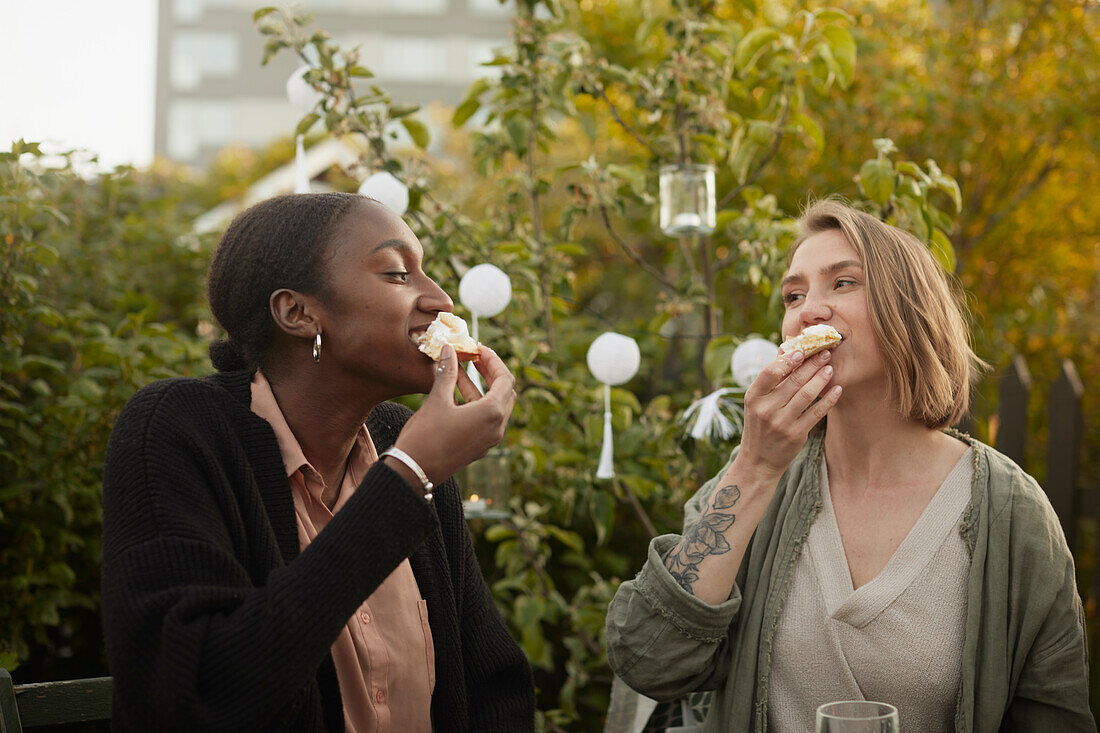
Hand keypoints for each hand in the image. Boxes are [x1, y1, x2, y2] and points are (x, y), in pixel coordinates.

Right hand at [392, 344, 516, 484]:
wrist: (413, 471)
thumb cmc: (424, 436)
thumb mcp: (437, 400)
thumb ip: (447, 372)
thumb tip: (448, 349)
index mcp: (491, 414)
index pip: (505, 379)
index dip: (493, 360)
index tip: (478, 348)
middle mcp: (496, 428)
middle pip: (504, 392)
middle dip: (490, 372)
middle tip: (474, 357)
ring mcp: (489, 439)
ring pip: (494, 406)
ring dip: (479, 387)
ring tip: (459, 370)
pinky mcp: (479, 446)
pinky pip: (485, 419)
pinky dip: (476, 403)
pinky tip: (456, 392)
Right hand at [734, 348, 840, 479]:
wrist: (758, 462)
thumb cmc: (759, 426)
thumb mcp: (756, 403)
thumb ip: (771, 379)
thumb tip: (786, 351)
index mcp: (753, 397)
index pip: (770, 372)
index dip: (788, 360)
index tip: (802, 352)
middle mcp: (766, 409)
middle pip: (793, 381)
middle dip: (812, 365)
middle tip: (825, 353)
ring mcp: (781, 423)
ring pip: (807, 395)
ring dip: (821, 379)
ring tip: (830, 368)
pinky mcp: (796, 434)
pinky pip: (816, 413)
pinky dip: (829, 399)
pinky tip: (837, 389)